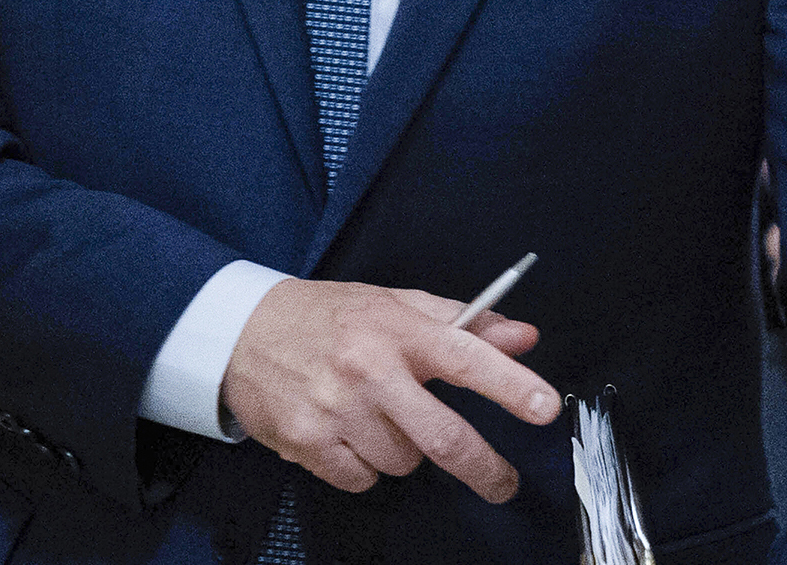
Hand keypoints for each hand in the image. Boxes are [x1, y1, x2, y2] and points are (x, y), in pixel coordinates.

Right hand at [222, 278, 559, 504]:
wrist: (242, 332)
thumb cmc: (329, 317)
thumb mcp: (394, 304)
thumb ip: (463, 322)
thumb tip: (523, 336)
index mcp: (396, 329)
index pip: (465, 355)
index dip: (510, 383)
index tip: (544, 406)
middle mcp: (368, 369)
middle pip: (443, 437)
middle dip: (484, 468)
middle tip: (503, 482)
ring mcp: (336, 410)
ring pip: (404, 462)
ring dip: (403, 450)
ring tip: (376, 417)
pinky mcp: (307, 442)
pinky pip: (363, 479)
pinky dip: (364, 467)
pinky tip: (345, 433)